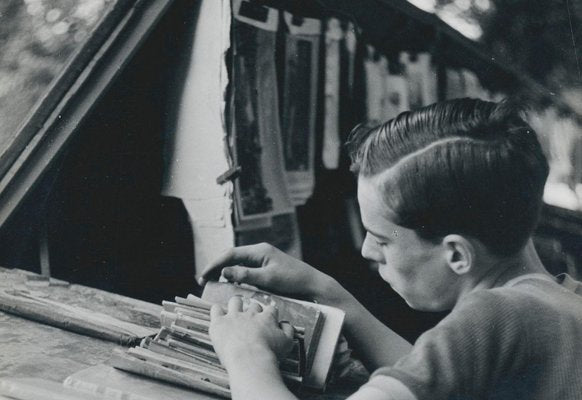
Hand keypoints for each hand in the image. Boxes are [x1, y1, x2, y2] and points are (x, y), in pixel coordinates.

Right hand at [199, 243, 334, 301]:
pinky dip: (236, 277)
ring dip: (225, 272)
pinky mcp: (266, 269)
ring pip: (238, 264)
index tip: (203, 275)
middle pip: (232, 258)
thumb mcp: (268, 278)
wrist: (312, 285)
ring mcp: (263, 260)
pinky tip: (230, 286)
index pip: (231, 254)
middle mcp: (259, 252)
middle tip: (204, 281)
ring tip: (213, 283)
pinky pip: (246, 270)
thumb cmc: (293, 280)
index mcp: (259, 251)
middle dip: (217, 268)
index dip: (215, 264)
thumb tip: (224, 271)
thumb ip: (246, 274)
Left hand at [209, 296, 294, 369]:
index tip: (269, 318)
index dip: (270, 314)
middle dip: (253, 310)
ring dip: (236, 304)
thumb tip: (285, 324)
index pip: (271, 310)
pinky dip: (217, 310)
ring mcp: (234, 316)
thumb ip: (288, 330)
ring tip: (235, 310)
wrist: (250, 359)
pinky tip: (219, 314)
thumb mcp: (287, 342)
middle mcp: (250, 314)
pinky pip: (216, 309)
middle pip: (253, 306)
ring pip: (235, 302)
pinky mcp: (219, 323)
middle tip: (252, 319)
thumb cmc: (269, 353)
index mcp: (267, 318)